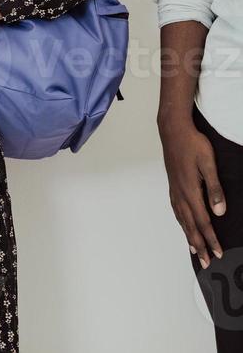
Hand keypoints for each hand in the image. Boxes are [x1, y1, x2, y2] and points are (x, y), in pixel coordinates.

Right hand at [160, 114, 226, 266]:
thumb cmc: (193, 144)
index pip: (203, 221)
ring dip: (189, 236)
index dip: (211, 239)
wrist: (173, 130)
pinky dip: (181, 223)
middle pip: (191, 225)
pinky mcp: (173, 185)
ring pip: (182, 219)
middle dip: (199, 245)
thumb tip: (219, 211)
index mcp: (191, 191)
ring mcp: (175, 190)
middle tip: (205, 262)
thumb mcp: (209, 164)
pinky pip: (177, 210)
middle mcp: (181, 194)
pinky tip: (184, 225)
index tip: (218, 254)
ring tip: (194, 250)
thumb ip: (214, 189)